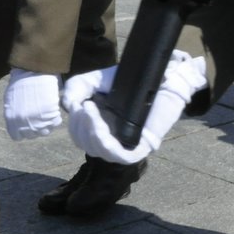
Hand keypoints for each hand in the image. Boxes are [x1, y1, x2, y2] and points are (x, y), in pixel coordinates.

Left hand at [3, 70, 62, 140]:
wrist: (33, 71)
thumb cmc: (21, 81)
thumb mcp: (11, 100)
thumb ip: (14, 113)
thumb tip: (19, 120)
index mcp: (12, 120)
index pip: (18, 136)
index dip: (24, 131)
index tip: (30, 124)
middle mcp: (23, 123)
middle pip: (32, 135)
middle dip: (37, 129)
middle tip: (41, 119)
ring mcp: (37, 119)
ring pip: (45, 131)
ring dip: (48, 125)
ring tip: (49, 115)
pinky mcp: (50, 113)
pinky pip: (56, 122)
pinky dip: (57, 118)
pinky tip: (56, 111)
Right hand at [66, 51, 206, 163]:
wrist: (165, 76)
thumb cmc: (132, 79)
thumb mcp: (98, 79)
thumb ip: (77, 87)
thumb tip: (68, 105)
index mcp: (103, 126)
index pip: (81, 138)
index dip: (74, 125)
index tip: (77, 104)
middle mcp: (114, 137)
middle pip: (87, 145)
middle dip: (79, 126)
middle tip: (84, 105)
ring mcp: (127, 142)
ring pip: (99, 151)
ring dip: (90, 131)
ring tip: (90, 108)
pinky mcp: (142, 145)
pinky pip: (120, 157)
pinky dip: (105, 145)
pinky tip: (100, 124)